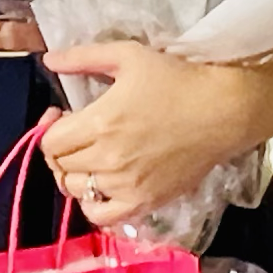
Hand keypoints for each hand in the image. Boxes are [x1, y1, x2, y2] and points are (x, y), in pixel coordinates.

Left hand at [40, 43, 261, 224]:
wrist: (224, 111)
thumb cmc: (177, 80)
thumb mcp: (128, 55)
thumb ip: (84, 57)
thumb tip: (48, 60)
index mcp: (99, 123)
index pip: (50, 142)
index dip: (50, 128)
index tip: (63, 115)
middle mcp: (107, 159)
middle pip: (60, 166)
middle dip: (62, 149)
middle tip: (78, 135)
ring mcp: (126, 186)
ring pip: (76, 191)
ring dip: (75, 174)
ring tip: (89, 159)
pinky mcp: (145, 202)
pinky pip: (103, 216)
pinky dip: (94, 204)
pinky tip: (102, 187)